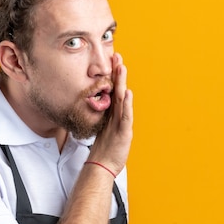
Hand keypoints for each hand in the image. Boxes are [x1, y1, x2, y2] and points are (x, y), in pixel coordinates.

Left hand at [88, 52, 132, 174]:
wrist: (104, 166)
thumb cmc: (105, 150)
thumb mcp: (103, 130)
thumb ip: (104, 117)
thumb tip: (97, 105)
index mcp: (113, 114)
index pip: (113, 91)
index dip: (113, 76)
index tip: (112, 61)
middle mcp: (118, 116)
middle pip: (118, 91)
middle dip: (118, 74)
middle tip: (118, 57)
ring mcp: (122, 124)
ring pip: (122, 100)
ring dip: (122, 83)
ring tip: (122, 68)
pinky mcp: (123, 133)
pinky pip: (125, 116)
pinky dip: (126, 104)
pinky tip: (127, 93)